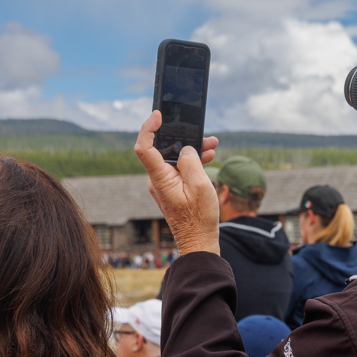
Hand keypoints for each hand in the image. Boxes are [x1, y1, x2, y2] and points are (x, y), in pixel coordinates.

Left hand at [134, 111, 221, 255]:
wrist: (198, 241)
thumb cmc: (199, 217)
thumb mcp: (200, 186)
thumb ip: (191, 161)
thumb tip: (185, 149)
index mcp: (160, 178)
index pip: (144, 148)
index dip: (148, 128)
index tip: (158, 114)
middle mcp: (156, 180)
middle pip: (163, 150)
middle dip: (184, 139)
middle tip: (206, 136)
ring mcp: (163, 184)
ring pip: (173, 159)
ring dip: (192, 151)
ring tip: (213, 147)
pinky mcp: (170, 188)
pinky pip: (178, 168)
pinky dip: (191, 162)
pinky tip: (207, 159)